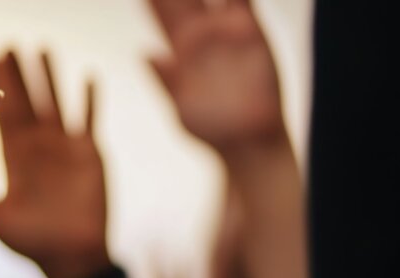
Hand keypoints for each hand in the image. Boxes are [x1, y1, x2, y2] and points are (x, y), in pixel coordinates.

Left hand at [0, 51, 108, 277]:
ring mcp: (63, 149)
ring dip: (48, 77)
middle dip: (17, 74)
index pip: (0, 113)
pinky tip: (86, 76)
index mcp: (13, 157)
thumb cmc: (29, 242)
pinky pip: (88, 121)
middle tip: (7, 44)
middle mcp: (36, 147)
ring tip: (40, 49)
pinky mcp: (88, 155)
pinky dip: (89, 99)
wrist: (67, 260)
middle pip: (25, 100)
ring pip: (54, 102)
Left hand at [148, 0, 285, 151]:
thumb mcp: (182, 107)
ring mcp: (227, 32)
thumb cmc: (213, 131)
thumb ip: (167, 81)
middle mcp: (202, 36)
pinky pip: (243, 2)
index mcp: (179, 51)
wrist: (248, 141)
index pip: (161, 13)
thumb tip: (146, 54)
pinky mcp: (252, 34)